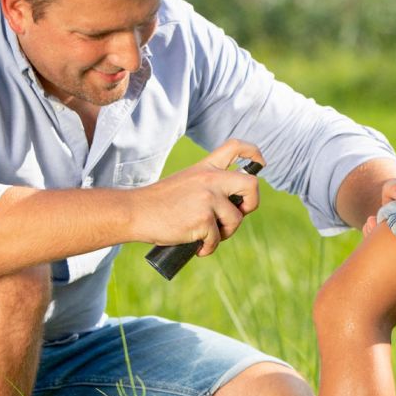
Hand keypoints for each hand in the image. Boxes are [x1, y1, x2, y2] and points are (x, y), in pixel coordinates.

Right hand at [130, 139, 263, 255]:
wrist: (136, 212)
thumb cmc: (159, 203)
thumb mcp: (186, 182)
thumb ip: (209, 186)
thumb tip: (233, 208)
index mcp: (206, 167)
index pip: (236, 147)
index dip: (254, 153)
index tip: (260, 163)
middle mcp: (210, 179)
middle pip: (251, 184)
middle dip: (252, 203)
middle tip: (239, 213)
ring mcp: (208, 198)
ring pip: (235, 220)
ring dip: (225, 233)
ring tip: (206, 236)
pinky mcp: (203, 219)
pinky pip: (217, 239)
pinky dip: (208, 248)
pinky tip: (196, 247)